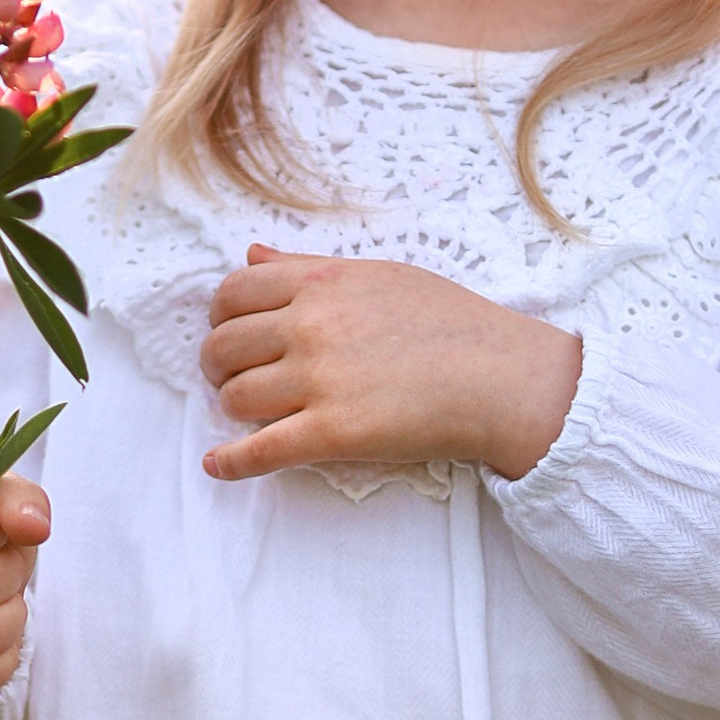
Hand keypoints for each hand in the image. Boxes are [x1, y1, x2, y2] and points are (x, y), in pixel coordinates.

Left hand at [198, 249, 582, 486]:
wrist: (500, 376)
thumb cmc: (450, 323)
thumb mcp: (378, 274)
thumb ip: (308, 266)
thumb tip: (251, 254)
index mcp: (320, 283)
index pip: (233, 294)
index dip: (221, 318)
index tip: (234, 336)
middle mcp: (311, 326)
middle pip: (223, 347)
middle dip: (219, 367)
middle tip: (235, 378)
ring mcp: (318, 379)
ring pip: (235, 398)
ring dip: (233, 409)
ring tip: (251, 414)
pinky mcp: (332, 432)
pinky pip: (260, 450)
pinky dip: (231, 462)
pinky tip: (218, 466)